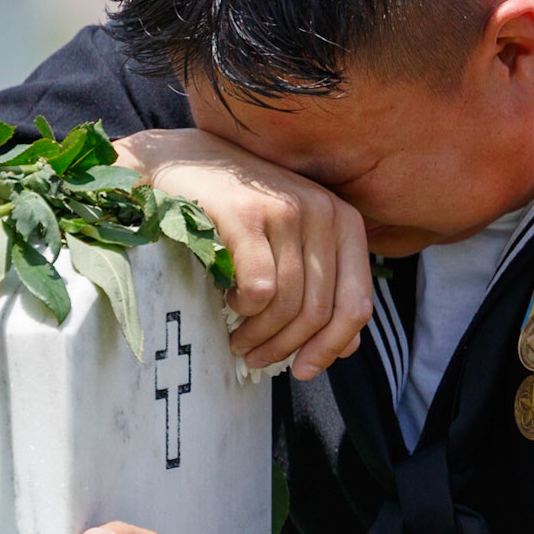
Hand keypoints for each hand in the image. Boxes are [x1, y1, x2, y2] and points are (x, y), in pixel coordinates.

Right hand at [114, 128, 372, 379]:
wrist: (178, 162)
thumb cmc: (237, 211)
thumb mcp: (291, 245)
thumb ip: (322, 288)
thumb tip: (347, 349)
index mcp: (343, 221)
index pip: (356, 304)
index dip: (331, 347)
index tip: (304, 370)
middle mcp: (322, 211)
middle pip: (319, 311)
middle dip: (286, 347)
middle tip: (256, 358)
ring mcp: (285, 209)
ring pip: (288, 304)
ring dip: (260, 335)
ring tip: (240, 340)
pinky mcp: (246, 214)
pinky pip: (259, 288)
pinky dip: (244, 308)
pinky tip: (230, 299)